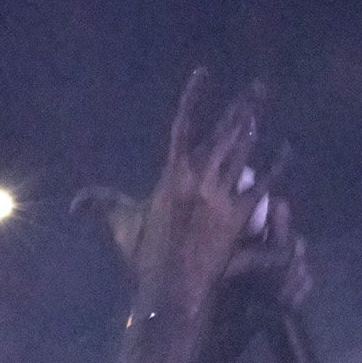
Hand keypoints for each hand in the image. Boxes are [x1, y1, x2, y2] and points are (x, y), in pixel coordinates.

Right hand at [73, 69, 305, 321]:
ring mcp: (224, 196)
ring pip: (244, 152)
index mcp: (173, 174)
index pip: (184, 124)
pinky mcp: (241, 216)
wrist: (170, 289)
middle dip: (243, 108)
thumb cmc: (144, 258)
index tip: (203, 72)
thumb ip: (102, 205)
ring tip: (261, 109)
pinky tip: (286, 149)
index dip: (195, 97)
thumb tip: (74, 204)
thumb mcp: (121, 225)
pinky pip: (264, 184)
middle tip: (258, 88)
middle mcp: (201, 178)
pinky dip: (277, 166)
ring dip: (253, 130)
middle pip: (226, 133)